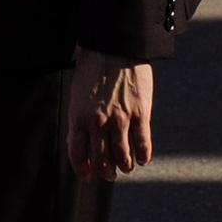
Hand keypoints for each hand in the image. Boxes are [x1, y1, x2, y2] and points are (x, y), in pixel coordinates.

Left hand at [67, 48, 152, 181]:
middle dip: (105, 172)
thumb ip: (79, 118)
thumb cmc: (93, 68)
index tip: (87, 175)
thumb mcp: (78, 94)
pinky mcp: (141, 115)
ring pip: (123, 158)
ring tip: (126, 167)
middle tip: (109, 174)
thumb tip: (81, 140)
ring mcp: (121, 120)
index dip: (82, 169)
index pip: (77, 154)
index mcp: (78, 117)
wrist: (115, 46)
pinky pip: (143, 145)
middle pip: (101, 160)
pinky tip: (143, 159)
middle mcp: (98, 123)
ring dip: (125, 167)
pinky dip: (143, 156)